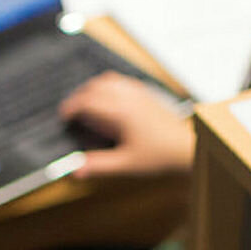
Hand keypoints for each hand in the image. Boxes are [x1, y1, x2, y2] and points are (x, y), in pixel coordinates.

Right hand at [60, 72, 192, 176]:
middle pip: (95, 86)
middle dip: (79, 96)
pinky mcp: (147, 93)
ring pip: (108, 79)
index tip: (64, 116)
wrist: (186, 147)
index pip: (87, 100)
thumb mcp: (126, 164)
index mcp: (120, 112)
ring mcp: (139, 93)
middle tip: (72, 111)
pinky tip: (109, 98)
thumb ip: (99, 166)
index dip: (71, 107)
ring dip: (94, 87)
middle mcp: (128, 97)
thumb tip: (75, 170)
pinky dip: (109, 85)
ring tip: (87, 102)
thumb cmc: (160, 155)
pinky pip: (122, 80)